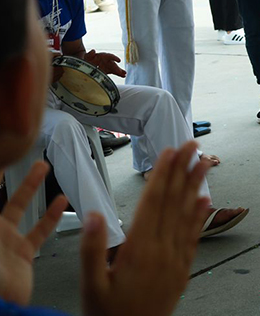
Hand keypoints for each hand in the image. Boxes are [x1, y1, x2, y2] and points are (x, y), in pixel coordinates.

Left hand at [0, 162, 67, 305]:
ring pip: (19, 207)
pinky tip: (61, 202)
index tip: (2, 152)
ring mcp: (6, 242)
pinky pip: (39, 229)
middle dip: (11, 175)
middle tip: (18, 153)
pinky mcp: (22, 254)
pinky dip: (51, 215)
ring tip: (43, 166)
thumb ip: (1, 217)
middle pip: (3, 196)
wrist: (0, 307)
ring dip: (31, 187)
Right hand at [80, 141, 210, 315]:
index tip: (170, 152)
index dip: (162, 174)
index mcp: (139, 250)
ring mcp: (175, 259)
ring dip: (196, 185)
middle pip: (174, 201)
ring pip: (188, 214)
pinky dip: (201, 216)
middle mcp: (162, 250)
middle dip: (183, 170)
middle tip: (193, 144)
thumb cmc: (108, 315)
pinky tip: (207, 200)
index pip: (153, 202)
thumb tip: (94, 215)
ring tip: (205, 161)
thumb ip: (92, 250)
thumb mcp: (90, 286)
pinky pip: (194, 237)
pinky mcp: (183, 270)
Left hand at [82, 50, 126, 77]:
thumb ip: (89, 54)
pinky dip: (118, 73)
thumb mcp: (87, 57)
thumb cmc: (87, 59)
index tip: (119, 60)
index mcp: (102, 56)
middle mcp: (106, 60)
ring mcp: (107, 65)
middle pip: (112, 64)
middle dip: (116, 68)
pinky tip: (123, 75)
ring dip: (119, 71)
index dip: (114, 58)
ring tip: (124, 74)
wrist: (85, 64)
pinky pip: (113, 72)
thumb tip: (93, 51)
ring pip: (114, 68)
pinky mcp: (107, 70)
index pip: (109, 56)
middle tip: (120, 71)